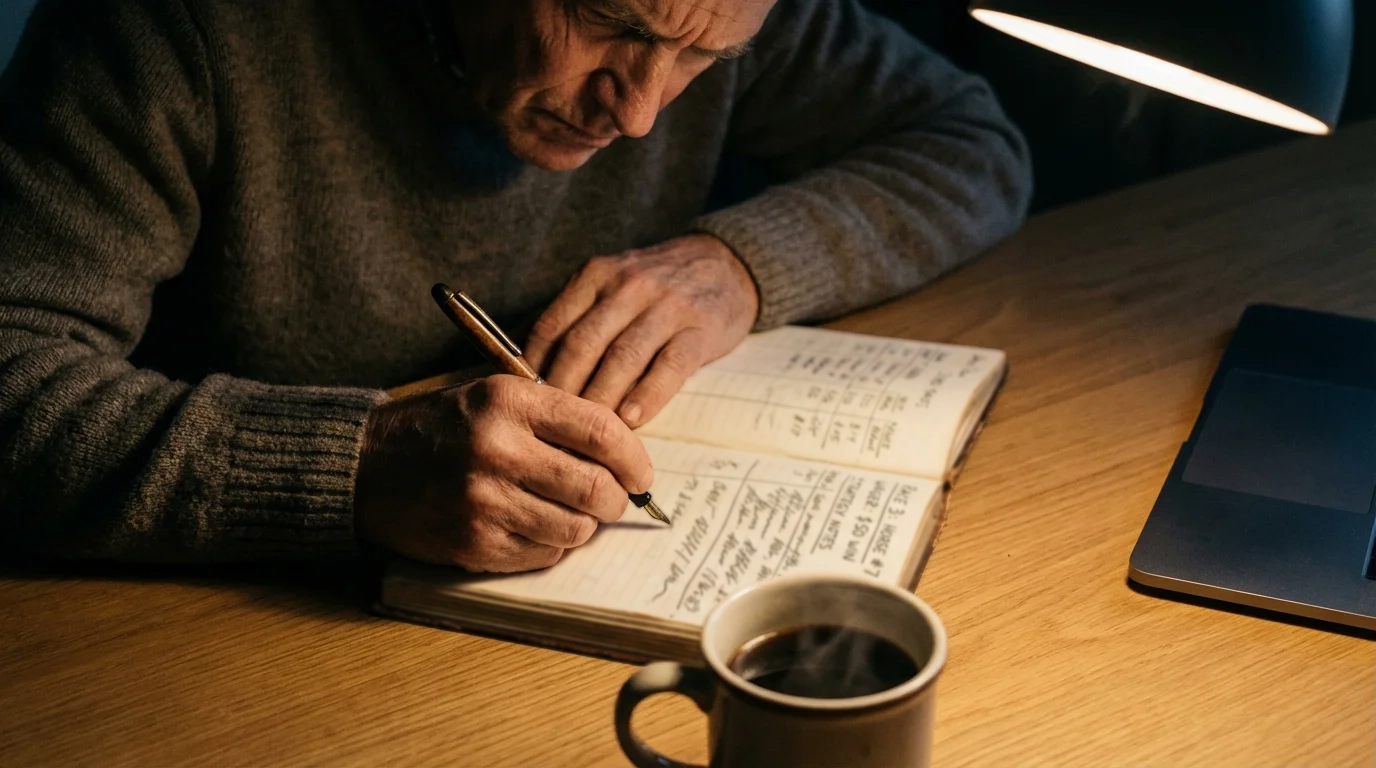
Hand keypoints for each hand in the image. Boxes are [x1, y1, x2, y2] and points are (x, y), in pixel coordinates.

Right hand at [353, 375, 653, 571]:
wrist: (368, 467)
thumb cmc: (443, 429)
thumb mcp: (495, 395)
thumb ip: (556, 416)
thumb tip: (625, 454)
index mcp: (510, 402)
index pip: (601, 431)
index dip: (634, 458)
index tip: (641, 473)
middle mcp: (498, 449)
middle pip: (596, 488)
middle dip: (616, 499)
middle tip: (611, 499)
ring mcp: (485, 501)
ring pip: (576, 528)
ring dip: (583, 525)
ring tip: (567, 511)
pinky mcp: (475, 543)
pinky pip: (545, 554)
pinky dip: (551, 544)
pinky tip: (532, 525)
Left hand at [524, 234, 758, 427]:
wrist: (727, 265)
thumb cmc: (658, 289)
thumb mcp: (614, 286)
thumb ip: (579, 319)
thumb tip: (535, 375)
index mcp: (597, 276)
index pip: (553, 327)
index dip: (535, 371)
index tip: (529, 406)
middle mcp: (628, 286)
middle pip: (583, 346)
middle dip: (564, 393)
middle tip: (554, 431)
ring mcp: (666, 306)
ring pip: (622, 359)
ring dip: (602, 402)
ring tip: (589, 438)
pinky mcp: (699, 329)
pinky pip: (668, 367)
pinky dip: (646, 397)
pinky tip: (632, 423)